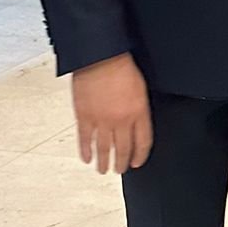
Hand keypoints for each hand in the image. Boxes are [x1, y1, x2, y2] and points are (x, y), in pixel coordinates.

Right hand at [72, 54, 152, 173]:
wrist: (100, 56)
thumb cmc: (121, 66)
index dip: (140, 155)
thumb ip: (140, 109)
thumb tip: (137, 123)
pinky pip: (85, 140)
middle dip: (122, 163)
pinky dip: (85, 151)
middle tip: (120, 170)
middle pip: (123, 149)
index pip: (142, 142)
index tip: (137, 162)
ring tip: (104, 170)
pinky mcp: (84, 116)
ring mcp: (102, 120)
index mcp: (139, 112)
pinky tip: (87, 158)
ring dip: (104, 162)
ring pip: (104, 149)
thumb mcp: (141, 88)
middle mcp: (121, 120)